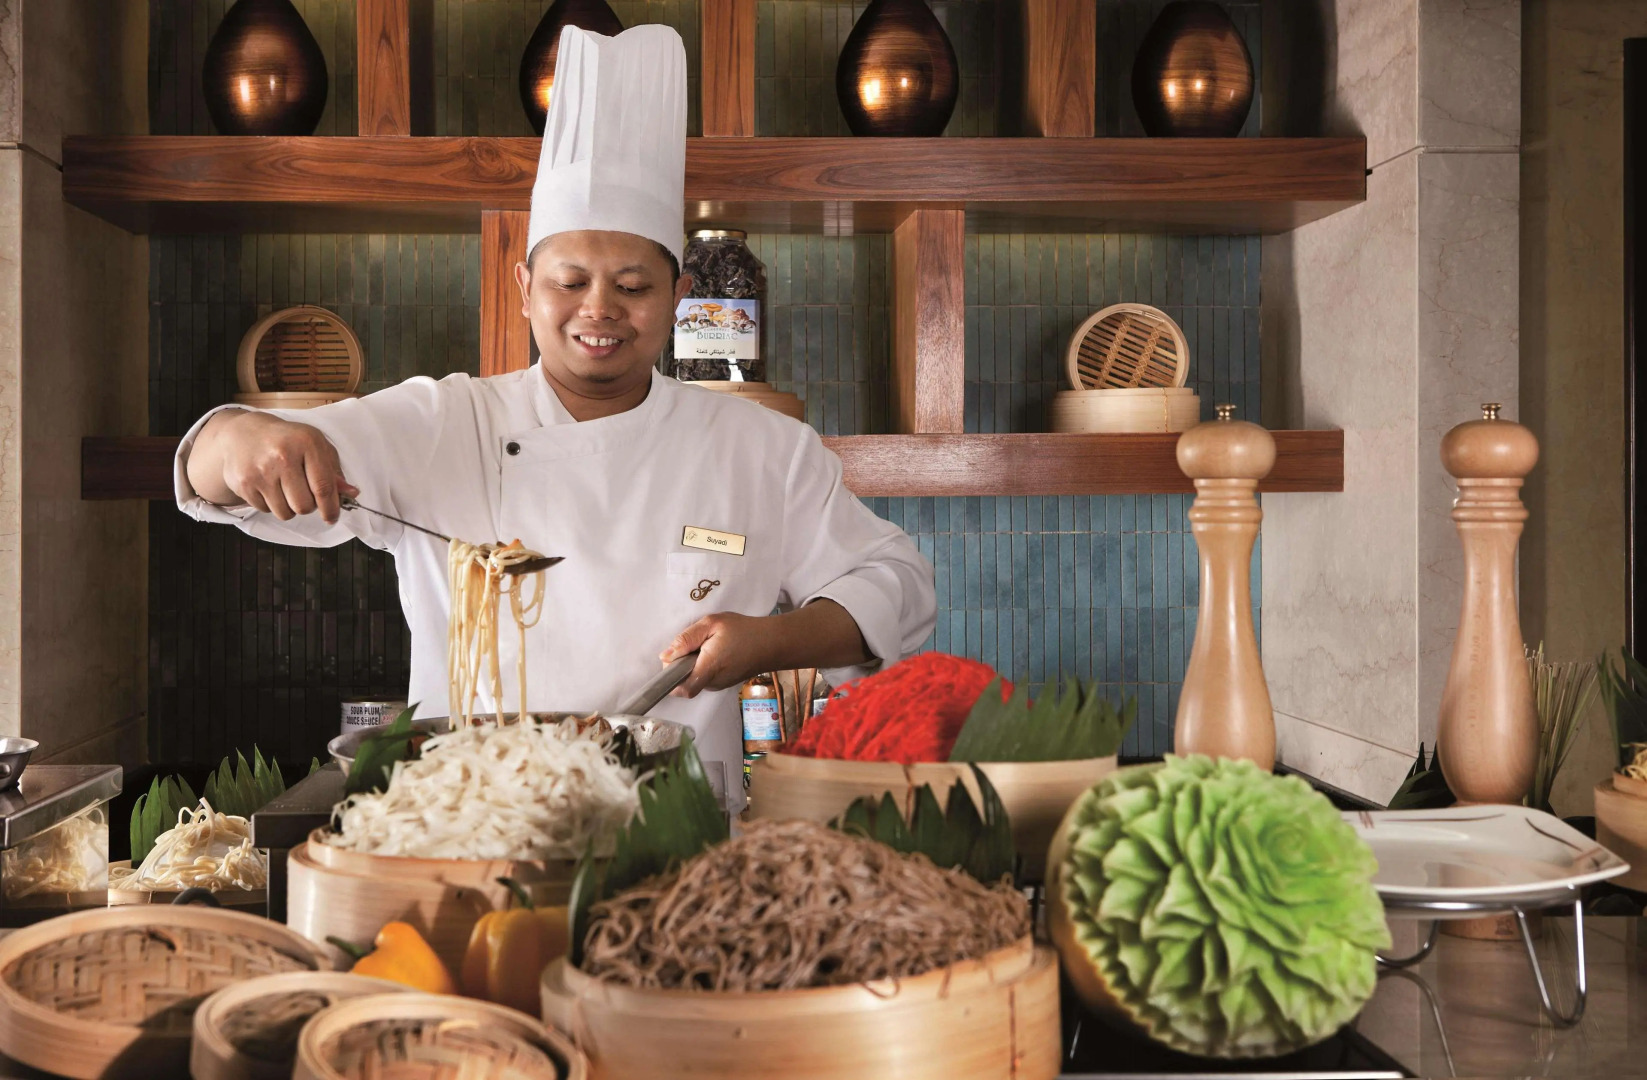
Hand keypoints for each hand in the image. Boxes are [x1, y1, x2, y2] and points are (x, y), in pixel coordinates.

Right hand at [194, 410, 358, 522]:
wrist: (244, 433)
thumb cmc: (287, 441)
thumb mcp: (315, 446)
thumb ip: (334, 470)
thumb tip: (352, 494)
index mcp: (306, 443)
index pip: (323, 487)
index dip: (331, 508)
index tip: (332, 517)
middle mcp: (282, 456)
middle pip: (304, 506)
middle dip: (308, 506)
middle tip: (304, 493)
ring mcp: (260, 471)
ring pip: (285, 513)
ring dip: (290, 507)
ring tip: (285, 488)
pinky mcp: (244, 483)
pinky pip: (266, 510)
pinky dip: (271, 504)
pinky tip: (269, 486)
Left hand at [661, 612, 769, 697]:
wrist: (772, 643)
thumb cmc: (743, 630)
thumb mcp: (712, 624)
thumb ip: (686, 639)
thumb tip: (664, 656)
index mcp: (709, 668)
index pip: (681, 689)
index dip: (670, 678)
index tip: (674, 659)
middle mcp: (713, 682)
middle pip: (685, 683)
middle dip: (682, 666)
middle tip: (694, 644)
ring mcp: (719, 685)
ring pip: (694, 679)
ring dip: (693, 665)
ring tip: (707, 645)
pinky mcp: (723, 683)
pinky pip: (705, 678)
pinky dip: (703, 666)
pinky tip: (714, 651)